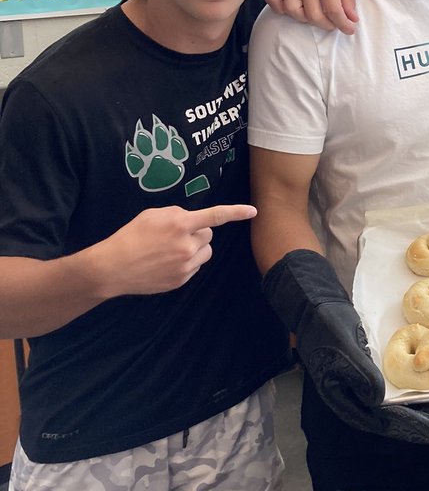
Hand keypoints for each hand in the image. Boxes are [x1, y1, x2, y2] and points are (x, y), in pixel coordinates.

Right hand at [94, 204, 256, 296]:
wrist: (114, 267)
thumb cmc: (131, 236)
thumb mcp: (153, 215)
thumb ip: (177, 214)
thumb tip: (192, 220)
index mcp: (180, 224)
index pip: (214, 216)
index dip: (236, 212)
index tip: (253, 211)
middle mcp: (187, 245)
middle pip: (208, 235)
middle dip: (197, 232)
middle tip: (176, 234)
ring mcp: (186, 265)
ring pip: (205, 251)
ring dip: (195, 247)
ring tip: (171, 248)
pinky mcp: (182, 280)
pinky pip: (195, 266)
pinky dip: (187, 261)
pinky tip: (167, 261)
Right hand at [262, 250, 428, 444]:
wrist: (315, 305)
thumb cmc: (326, 326)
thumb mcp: (344, 348)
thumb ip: (361, 374)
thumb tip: (378, 401)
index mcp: (339, 396)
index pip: (377, 420)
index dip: (405, 427)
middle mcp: (348, 396)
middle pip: (383, 419)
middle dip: (411, 427)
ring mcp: (355, 387)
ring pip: (385, 408)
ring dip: (409, 414)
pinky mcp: (362, 374)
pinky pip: (385, 392)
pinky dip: (402, 397)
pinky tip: (417, 395)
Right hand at [266, 0, 358, 34]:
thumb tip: (352, 20)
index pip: (333, 9)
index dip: (343, 24)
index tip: (350, 30)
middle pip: (313, 14)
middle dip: (326, 25)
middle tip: (334, 23)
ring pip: (292, 10)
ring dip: (305, 19)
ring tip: (316, 15)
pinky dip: (280, 8)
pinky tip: (294, 9)